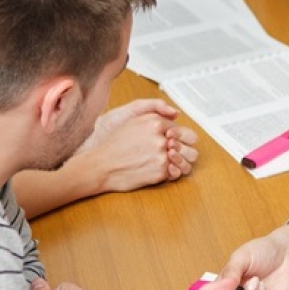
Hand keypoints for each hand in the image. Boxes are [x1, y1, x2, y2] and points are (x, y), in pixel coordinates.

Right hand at [76, 99, 198, 191]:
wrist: (101, 165)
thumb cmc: (114, 145)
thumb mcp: (133, 122)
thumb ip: (155, 117)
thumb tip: (174, 116)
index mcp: (155, 122)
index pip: (180, 128)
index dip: (178, 136)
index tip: (175, 141)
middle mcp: (161, 137)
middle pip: (187, 142)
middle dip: (183, 147)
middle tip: (176, 152)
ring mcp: (162, 155)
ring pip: (183, 158)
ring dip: (179, 161)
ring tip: (169, 162)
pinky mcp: (161, 171)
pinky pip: (174, 172)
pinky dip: (169, 173)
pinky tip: (159, 171)